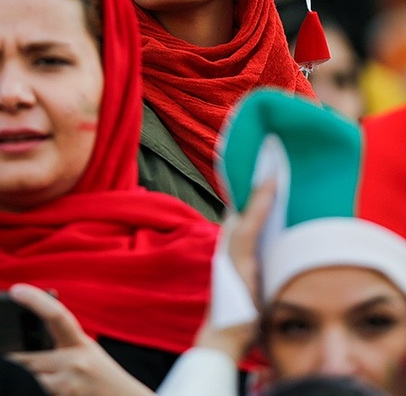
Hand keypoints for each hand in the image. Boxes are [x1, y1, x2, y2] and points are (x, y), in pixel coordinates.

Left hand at [8, 283, 153, 395]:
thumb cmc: (99, 374)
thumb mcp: (84, 349)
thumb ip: (61, 336)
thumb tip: (32, 308)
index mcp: (80, 343)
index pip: (57, 315)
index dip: (35, 300)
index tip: (15, 290)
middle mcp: (76, 363)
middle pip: (27, 358)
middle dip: (9, 359)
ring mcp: (69, 386)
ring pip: (26, 379)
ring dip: (14, 378)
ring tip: (1, 374)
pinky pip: (33, 391)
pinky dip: (24, 388)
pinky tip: (19, 385)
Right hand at [195, 176, 276, 360]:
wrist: (221, 336)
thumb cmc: (237, 318)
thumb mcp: (249, 289)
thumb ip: (256, 271)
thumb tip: (273, 263)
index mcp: (231, 254)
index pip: (240, 217)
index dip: (248, 196)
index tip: (259, 175)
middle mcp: (226, 247)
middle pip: (239, 208)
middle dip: (249, 184)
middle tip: (265, 159)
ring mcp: (230, 250)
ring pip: (244, 209)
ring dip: (257, 186)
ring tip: (270, 164)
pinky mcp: (237, 257)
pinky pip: (250, 223)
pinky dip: (260, 203)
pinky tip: (270, 186)